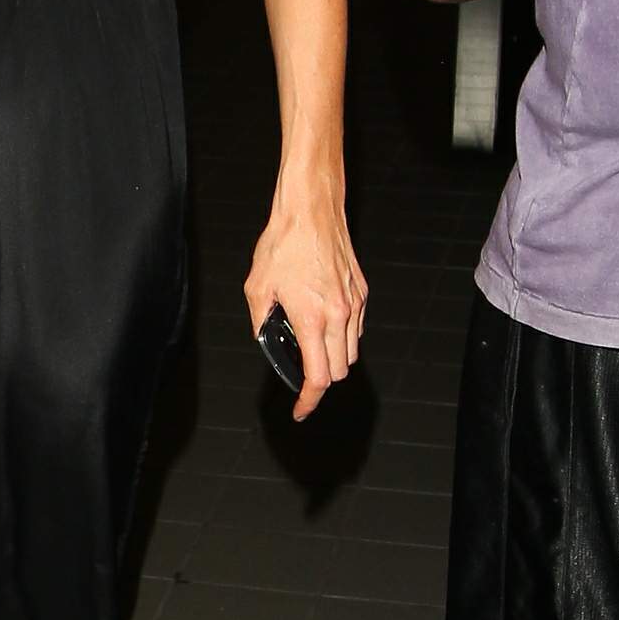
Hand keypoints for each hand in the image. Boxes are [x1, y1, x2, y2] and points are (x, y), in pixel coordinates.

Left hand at [244, 184, 367, 422]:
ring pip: (351, 351)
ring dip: (333, 358)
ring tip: (310, 344)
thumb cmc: (284, 243)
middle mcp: (339, 315)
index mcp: (311, 318)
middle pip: (340, 370)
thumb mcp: (257, 286)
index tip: (300, 409)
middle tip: (301, 374)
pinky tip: (322, 322)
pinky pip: (356, 328)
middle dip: (321, 379)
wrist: (311, 210)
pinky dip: (342, 336)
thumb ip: (260, 320)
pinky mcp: (361, 291)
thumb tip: (264, 338)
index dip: (309, 400)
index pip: (318, 377)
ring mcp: (354, 303)